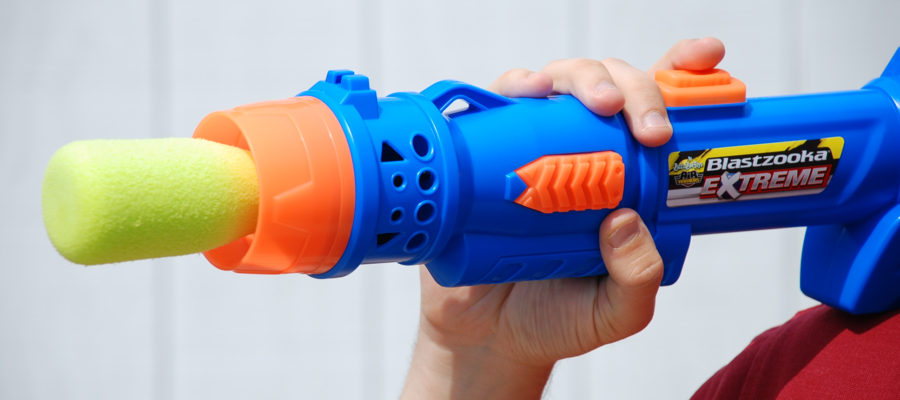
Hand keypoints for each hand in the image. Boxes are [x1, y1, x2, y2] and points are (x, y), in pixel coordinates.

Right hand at [401, 38, 725, 398]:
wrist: (485, 337)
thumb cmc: (556, 318)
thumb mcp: (615, 313)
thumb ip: (637, 279)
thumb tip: (625, 220)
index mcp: (623, 181)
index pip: (655, 115)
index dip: (682, 74)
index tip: (707, 58)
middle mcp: (579, 153)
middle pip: (611, 88)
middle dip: (635, 87)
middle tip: (645, 128)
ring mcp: (531, 149)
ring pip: (559, 83)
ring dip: (581, 76)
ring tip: (595, 104)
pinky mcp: (484, 154)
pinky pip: (496, 104)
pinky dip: (513, 87)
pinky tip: (525, 92)